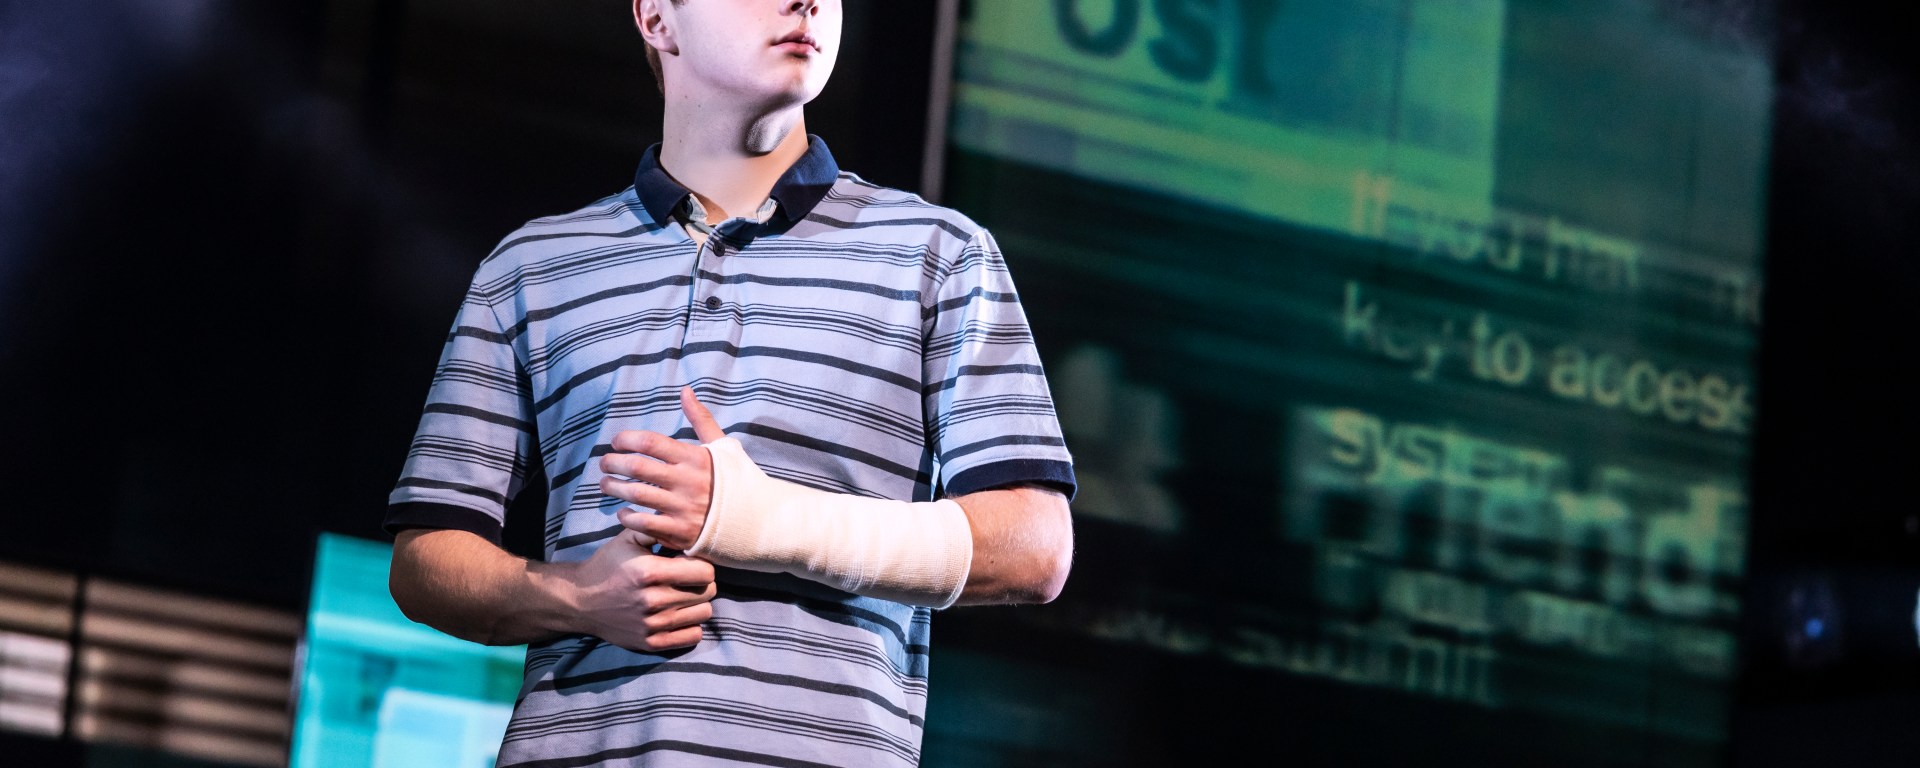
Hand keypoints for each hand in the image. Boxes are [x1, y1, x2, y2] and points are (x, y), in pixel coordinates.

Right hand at [563, 527, 716, 651]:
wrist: (580, 601)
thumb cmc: (608, 565)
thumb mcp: (628, 539)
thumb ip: (658, 528)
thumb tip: (686, 523)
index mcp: (650, 572)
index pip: (705, 571)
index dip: (702, 564)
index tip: (691, 563)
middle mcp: (654, 600)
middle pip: (708, 591)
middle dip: (702, 582)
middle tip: (689, 579)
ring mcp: (653, 625)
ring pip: (704, 613)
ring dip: (698, 603)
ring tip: (684, 595)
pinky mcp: (651, 643)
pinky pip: (693, 636)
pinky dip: (691, 625)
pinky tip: (680, 614)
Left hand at [599, 386, 728, 551]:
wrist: (757, 521)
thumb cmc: (736, 481)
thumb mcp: (722, 447)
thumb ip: (701, 419)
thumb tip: (685, 391)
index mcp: (694, 458)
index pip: (651, 443)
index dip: (626, 440)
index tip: (616, 442)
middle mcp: (686, 481)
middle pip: (636, 467)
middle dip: (612, 463)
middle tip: (604, 464)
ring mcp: (682, 508)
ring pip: (635, 495)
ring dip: (613, 488)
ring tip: (605, 485)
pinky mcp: (680, 532)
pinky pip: (644, 524)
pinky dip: (627, 517)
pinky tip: (622, 512)